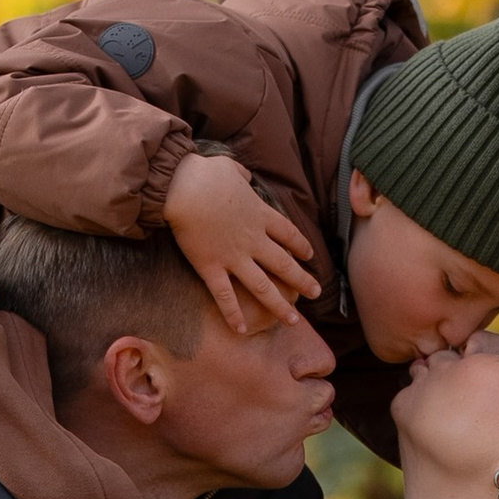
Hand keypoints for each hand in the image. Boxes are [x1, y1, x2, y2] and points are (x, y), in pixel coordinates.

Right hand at [165, 155, 319, 334]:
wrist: (183, 187)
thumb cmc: (204, 173)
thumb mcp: (230, 168)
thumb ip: (240, 175)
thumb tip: (243, 176)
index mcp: (259, 214)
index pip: (288, 233)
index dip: (301, 246)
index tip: (310, 256)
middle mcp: (253, 239)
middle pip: (284, 264)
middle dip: (302, 280)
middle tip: (316, 293)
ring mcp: (233, 256)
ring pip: (263, 286)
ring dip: (279, 304)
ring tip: (293, 320)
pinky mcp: (210, 267)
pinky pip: (225, 296)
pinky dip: (232, 314)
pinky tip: (241, 330)